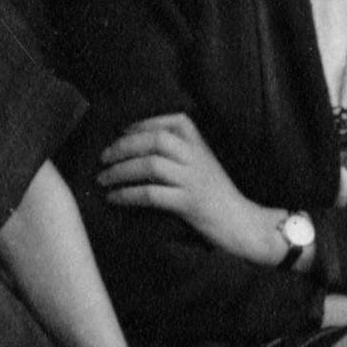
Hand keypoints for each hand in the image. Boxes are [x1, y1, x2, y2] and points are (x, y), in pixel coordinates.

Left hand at [94, 111, 284, 262]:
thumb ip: (179, 151)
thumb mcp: (202, 164)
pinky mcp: (190, 204)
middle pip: (155, 141)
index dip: (140, 124)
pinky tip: (114, 198)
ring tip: (103, 179)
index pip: (169, 122)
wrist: (243, 224)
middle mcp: (198, 157)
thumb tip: (134, 146)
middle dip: (123, 147)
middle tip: (103, 157)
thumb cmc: (217, 196)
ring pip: (150, 166)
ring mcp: (194, 180)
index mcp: (201, 144)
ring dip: (120, 171)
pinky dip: (127, 195)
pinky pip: (151, 194)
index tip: (119, 132)